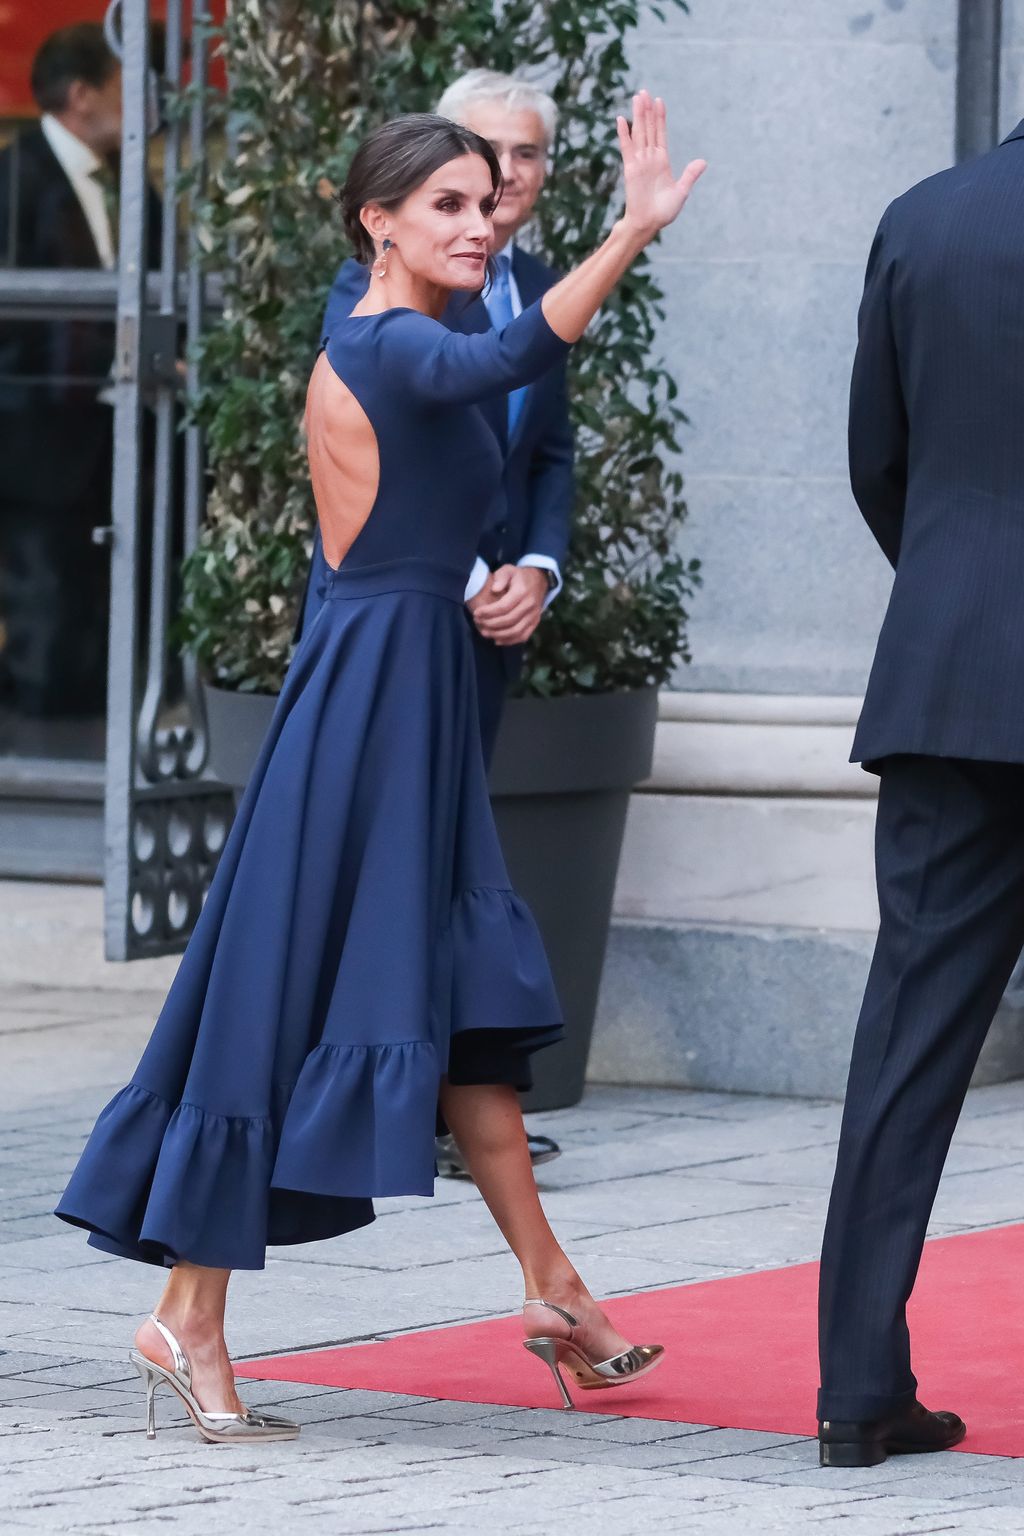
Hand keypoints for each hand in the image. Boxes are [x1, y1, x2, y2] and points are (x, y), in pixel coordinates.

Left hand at [470, 565, 548, 646]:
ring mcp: (534, 615)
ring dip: (498, 634)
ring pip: (516, 631)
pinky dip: (509, 641)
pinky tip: (497, 640)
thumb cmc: (518, 576)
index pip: (503, 606)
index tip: (476, 613)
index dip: (488, 612)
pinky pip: (523, 636)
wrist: (538, 581)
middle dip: (491, 624)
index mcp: (522, 591)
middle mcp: (530, 605)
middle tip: (478, 622)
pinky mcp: (535, 622)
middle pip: (509, 620)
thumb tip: (495, 589)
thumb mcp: (508, 570)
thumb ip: (501, 577)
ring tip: (484, 632)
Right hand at [617, 90, 705, 241]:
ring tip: (637, 98)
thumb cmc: (663, 212)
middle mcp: (650, 158)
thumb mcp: (681, 192)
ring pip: (639, 133)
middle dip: (647, 110)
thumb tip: (703, 161)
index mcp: (662, 161)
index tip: (659, 101)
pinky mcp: (631, 169)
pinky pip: (627, 148)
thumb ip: (690, 175)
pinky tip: (621, 120)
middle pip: (648, 128)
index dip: (660, 118)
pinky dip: (624, 134)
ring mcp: (640, 162)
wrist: (648, 224)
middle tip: (644, 92)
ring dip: (638, 116)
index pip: (661, 134)